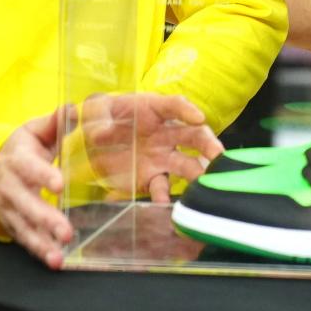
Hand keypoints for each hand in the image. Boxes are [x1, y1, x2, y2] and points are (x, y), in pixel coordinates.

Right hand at [0, 108, 73, 269]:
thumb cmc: (17, 150)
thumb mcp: (31, 133)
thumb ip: (53, 124)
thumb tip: (73, 108)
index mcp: (17, 160)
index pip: (29, 168)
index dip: (43, 175)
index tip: (59, 184)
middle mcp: (10, 188)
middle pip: (27, 205)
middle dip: (46, 219)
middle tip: (66, 232)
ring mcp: (9, 209)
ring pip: (24, 228)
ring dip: (42, 244)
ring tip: (59, 257)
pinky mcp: (11, 225)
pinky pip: (23, 241)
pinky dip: (38, 252)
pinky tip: (54, 262)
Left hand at [77, 91, 222, 201]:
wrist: (91, 140)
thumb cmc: (101, 116)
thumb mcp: (95, 108)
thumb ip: (97, 116)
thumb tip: (100, 131)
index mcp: (154, 109)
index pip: (176, 105)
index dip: (188, 111)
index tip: (198, 118)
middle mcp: (165, 133)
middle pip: (194, 136)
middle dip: (209, 145)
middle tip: (219, 156)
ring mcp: (162, 156)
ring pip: (186, 164)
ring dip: (197, 174)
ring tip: (203, 185)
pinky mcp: (150, 177)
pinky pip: (160, 187)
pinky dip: (162, 197)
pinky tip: (163, 205)